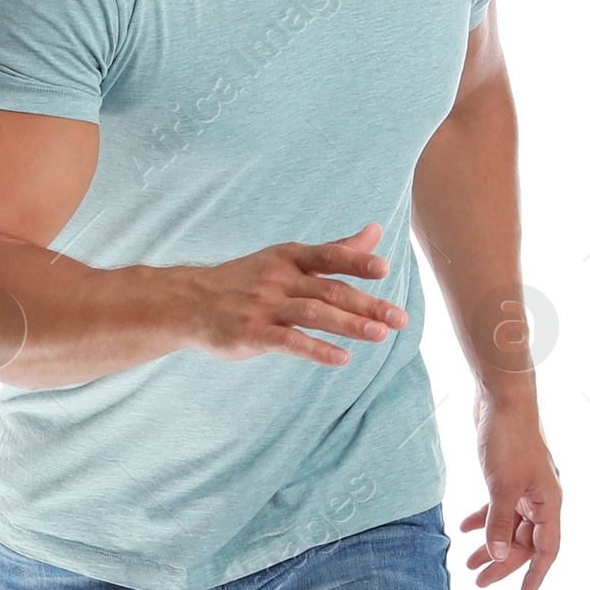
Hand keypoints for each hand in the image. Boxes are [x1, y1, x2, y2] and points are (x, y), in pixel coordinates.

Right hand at [179, 222, 408, 365]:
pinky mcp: (252, 334)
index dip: (356, 261)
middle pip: (329, 290)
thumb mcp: (288, 259)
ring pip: (313, 314)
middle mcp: (279, 279)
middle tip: (400, 319)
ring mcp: (264, 307)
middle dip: (367, 304)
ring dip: (348, 325)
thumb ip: (335, 249)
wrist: (189, 302)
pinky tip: (342, 359)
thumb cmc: (246, 280)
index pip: (329, 256)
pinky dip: (316, 350)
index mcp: (290, 258)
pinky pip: (288, 341)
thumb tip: (377, 231)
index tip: (384, 269)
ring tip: (380, 335)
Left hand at [460, 402, 560, 589]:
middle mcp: (541, 496)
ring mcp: (525, 486)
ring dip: (490, 543)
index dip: (536, 574)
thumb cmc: (509, 438)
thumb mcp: (502, 486)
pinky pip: (499, 506)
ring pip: (510, 524)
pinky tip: (463, 527)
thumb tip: (498, 557)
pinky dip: (483, 518)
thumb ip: (499, 523)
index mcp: (549, 501)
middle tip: (478, 581)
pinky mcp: (509, 475)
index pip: (547, 548)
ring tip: (468, 561)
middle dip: (503, 562)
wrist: (502, 397)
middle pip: (525, 540)